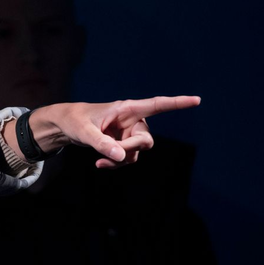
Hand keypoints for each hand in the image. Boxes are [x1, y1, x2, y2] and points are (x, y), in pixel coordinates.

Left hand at [7, 96, 200, 168]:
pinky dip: (116, 164)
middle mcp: (132, 121)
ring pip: (137, 153)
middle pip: (146, 140)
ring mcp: (129, 134)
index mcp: (127, 109)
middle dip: (131, 150)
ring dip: (121, 161)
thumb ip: (101, 143)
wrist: (66, 126)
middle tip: (113, 154)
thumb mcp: (83, 132)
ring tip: (100, 161)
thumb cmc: (75, 121)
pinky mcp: (123, 144)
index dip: (177, 103)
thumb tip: (120, 156)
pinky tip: (99, 165)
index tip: (197, 100)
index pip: (157, 104)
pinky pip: (128, 159)